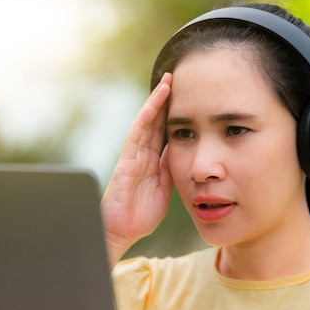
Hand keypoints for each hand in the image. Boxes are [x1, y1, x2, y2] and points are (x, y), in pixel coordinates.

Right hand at [101, 73, 173, 264]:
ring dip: (156, 102)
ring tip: (168, 82)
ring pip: (146, 122)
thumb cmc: (140, 215)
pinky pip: (136, 136)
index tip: (188, 97)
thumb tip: (183, 155)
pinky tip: (153, 105)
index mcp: (152, 161)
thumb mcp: (164, 189)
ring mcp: (133, 156)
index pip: (164, 132)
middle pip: (155, 121)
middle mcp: (141, 154)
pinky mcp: (126, 162)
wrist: (121, 231)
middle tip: (178, 78)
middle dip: (166, 100)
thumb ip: (170, 170)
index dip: (174, 114)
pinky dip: (144, 119)